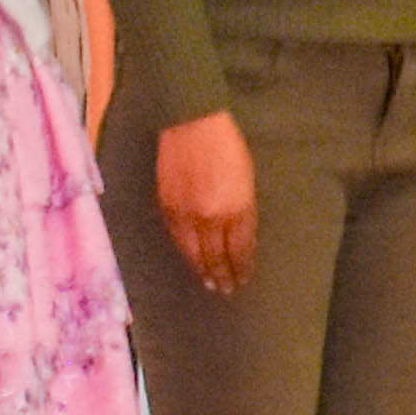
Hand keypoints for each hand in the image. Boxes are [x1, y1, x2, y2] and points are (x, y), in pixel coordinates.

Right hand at [149, 109, 256, 296]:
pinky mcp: (167, 206)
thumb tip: (240, 235)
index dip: (242, 267)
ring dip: (203, 269)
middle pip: (217, 256)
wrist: (193, 124)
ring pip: (194, 252)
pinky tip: (190, 259)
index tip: (244, 279)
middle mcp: (211, 216)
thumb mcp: (248, 179)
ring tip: (210, 283)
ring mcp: (186, 213)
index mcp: (237, 208)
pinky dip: (185, 252)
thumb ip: (244, 210)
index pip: (240, 249)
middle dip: (223, 275)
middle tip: (227, 289)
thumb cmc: (228, 146)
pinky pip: (177, 238)